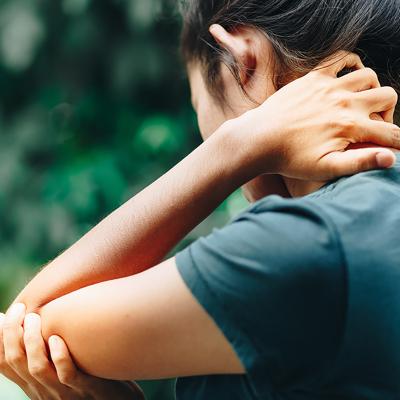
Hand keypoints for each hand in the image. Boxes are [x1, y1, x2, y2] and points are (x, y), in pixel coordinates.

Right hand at [0, 304, 144, 399]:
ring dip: (32, 341)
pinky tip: (57, 338)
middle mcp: (44, 389)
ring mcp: (64, 391)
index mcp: (36, 383)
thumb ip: (49, 352)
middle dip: (12, 333)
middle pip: (16, 362)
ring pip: (37, 368)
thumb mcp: (65, 367)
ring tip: (34, 317)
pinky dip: (60, 356)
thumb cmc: (92, 379)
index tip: (3, 315)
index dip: (1, 339)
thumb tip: (40, 323)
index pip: (7, 363)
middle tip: (19, 308)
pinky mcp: (87, 389)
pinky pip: (67, 374)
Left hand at [233, 51, 398, 179]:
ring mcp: (329, 87)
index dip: (396, 142)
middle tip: (373, 125)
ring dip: (372, 89)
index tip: (392, 146)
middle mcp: (344, 102)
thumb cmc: (290, 159)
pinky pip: (341, 59)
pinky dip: (350, 64)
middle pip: (388, 97)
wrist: (259, 140)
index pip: (389, 132)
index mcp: (350, 126)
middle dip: (387, 112)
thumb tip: (391, 158)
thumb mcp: (325, 168)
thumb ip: (360, 162)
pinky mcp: (314, 78)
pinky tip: (347, 78)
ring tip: (361, 104)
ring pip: (369, 77)